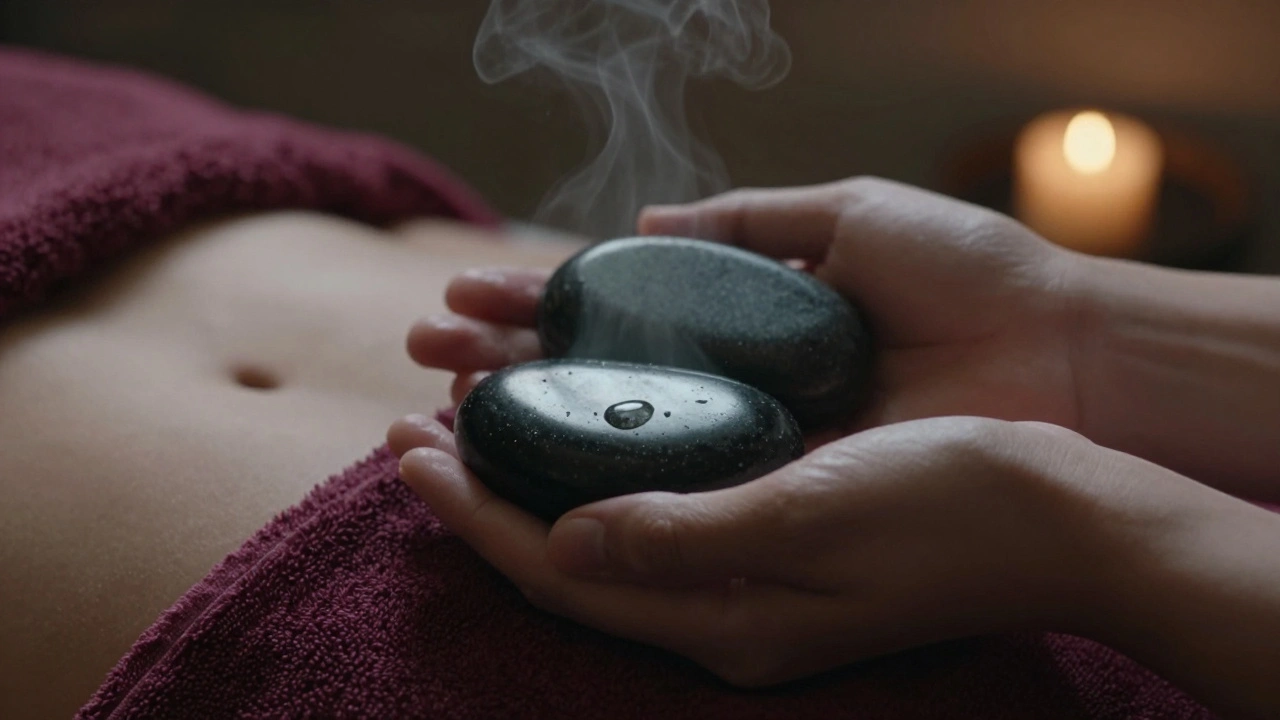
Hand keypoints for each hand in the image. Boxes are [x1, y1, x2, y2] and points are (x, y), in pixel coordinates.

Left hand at [388, 414, 1151, 685]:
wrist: (1063, 519)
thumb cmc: (951, 508)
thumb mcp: (811, 516)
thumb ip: (682, 537)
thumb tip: (559, 545)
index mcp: (722, 621)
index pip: (558, 572)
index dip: (474, 512)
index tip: (407, 446)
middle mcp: (722, 618)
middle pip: (566, 564)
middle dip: (484, 497)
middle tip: (413, 426)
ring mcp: (749, 591)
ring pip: (604, 541)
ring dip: (534, 484)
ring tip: (475, 424)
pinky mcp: (775, 554)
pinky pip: (656, 523)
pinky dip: (601, 479)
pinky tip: (586, 436)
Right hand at [406, 177, 1088, 435]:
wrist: (1061, 351)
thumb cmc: (964, 275)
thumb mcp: (844, 218)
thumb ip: (742, 221)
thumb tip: (641, 219)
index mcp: (740, 319)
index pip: (611, 315)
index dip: (530, 308)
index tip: (458, 299)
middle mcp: (731, 392)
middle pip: (593, 383)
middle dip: (500, 367)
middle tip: (420, 356)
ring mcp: (752, 452)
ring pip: (616, 445)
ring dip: (523, 427)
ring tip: (439, 411)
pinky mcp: (782, 500)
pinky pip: (678, 498)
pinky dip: (596, 486)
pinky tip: (528, 468)